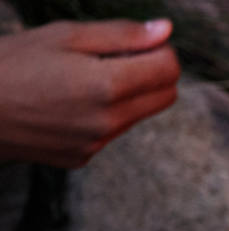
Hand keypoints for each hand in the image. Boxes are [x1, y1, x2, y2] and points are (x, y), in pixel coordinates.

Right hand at [0, 19, 180, 167]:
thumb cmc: (10, 64)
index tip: (137, 43)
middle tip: (116, 58)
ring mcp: (95, 144)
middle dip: (152, 74)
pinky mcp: (81, 157)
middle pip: (165, 96)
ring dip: (127, 95)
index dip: (159, 50)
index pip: (169, 69)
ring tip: (82, 79)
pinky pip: (111, 133)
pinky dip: (102, 115)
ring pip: (139, 115)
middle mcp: (107, 121)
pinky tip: (66, 103)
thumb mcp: (64, 36)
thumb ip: (121, 34)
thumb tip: (165, 31)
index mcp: (107, 86)